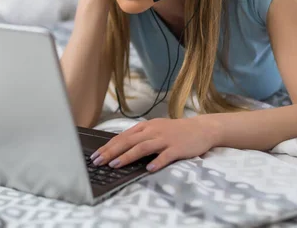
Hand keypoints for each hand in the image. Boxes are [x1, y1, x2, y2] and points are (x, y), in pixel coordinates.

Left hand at [90, 117, 215, 171]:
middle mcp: (153, 131)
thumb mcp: (154, 129)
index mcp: (145, 127)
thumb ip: (139, 136)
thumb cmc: (175, 131)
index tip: (95, 155)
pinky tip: (149, 169)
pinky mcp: (177, 148)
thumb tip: (118, 146)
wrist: (200, 128)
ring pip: (143, 147)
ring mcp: (165, 139)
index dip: (108, 146)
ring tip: (115, 165)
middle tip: (98, 161)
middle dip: (111, 152)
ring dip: (128, 156)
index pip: (122, 137)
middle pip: (128, 141)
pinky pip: (166, 156)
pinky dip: (157, 162)